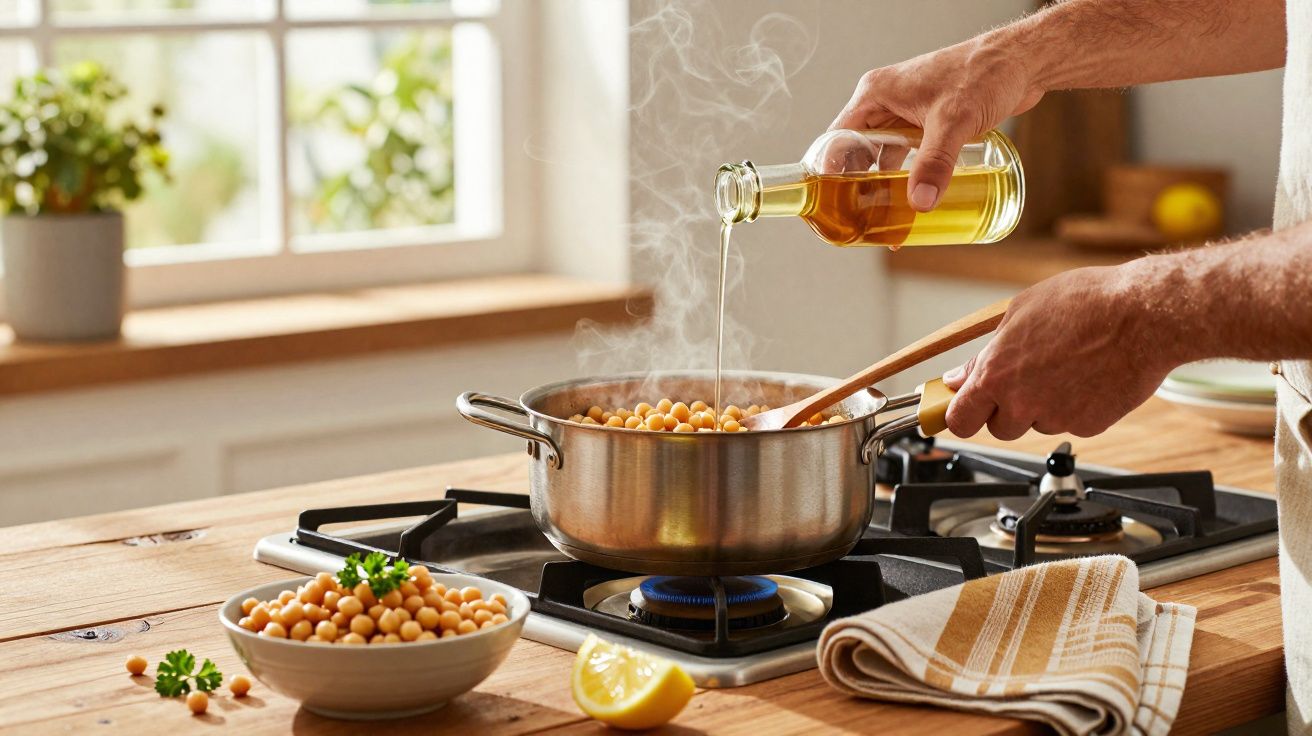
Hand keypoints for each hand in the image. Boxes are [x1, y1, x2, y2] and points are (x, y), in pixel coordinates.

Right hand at [831, 36, 1042, 210]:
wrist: (1022, 62)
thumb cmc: (984, 73)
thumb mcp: (953, 121)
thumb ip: (934, 163)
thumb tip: (920, 203)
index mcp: (876, 93)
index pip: (838, 136)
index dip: (831, 170)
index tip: (831, 201)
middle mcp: (885, 102)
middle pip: (858, 151)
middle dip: (858, 185)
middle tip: (860, 218)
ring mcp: (906, 113)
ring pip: (883, 155)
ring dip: (884, 184)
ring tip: (885, 217)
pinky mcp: (928, 122)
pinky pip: (908, 155)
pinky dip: (908, 176)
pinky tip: (912, 198)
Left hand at [941, 265, 1180, 438]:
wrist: (1144, 315)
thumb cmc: (1085, 303)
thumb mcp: (1019, 313)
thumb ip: (985, 353)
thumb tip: (959, 377)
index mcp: (996, 375)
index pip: (960, 420)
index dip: (961, 415)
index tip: (963, 409)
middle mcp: (1022, 403)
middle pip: (999, 428)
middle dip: (1006, 408)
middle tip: (1026, 378)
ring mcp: (1057, 418)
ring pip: (1037, 424)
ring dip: (1043, 406)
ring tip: (1066, 367)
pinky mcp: (1089, 425)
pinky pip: (1072, 423)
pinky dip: (1077, 407)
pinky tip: (1089, 376)